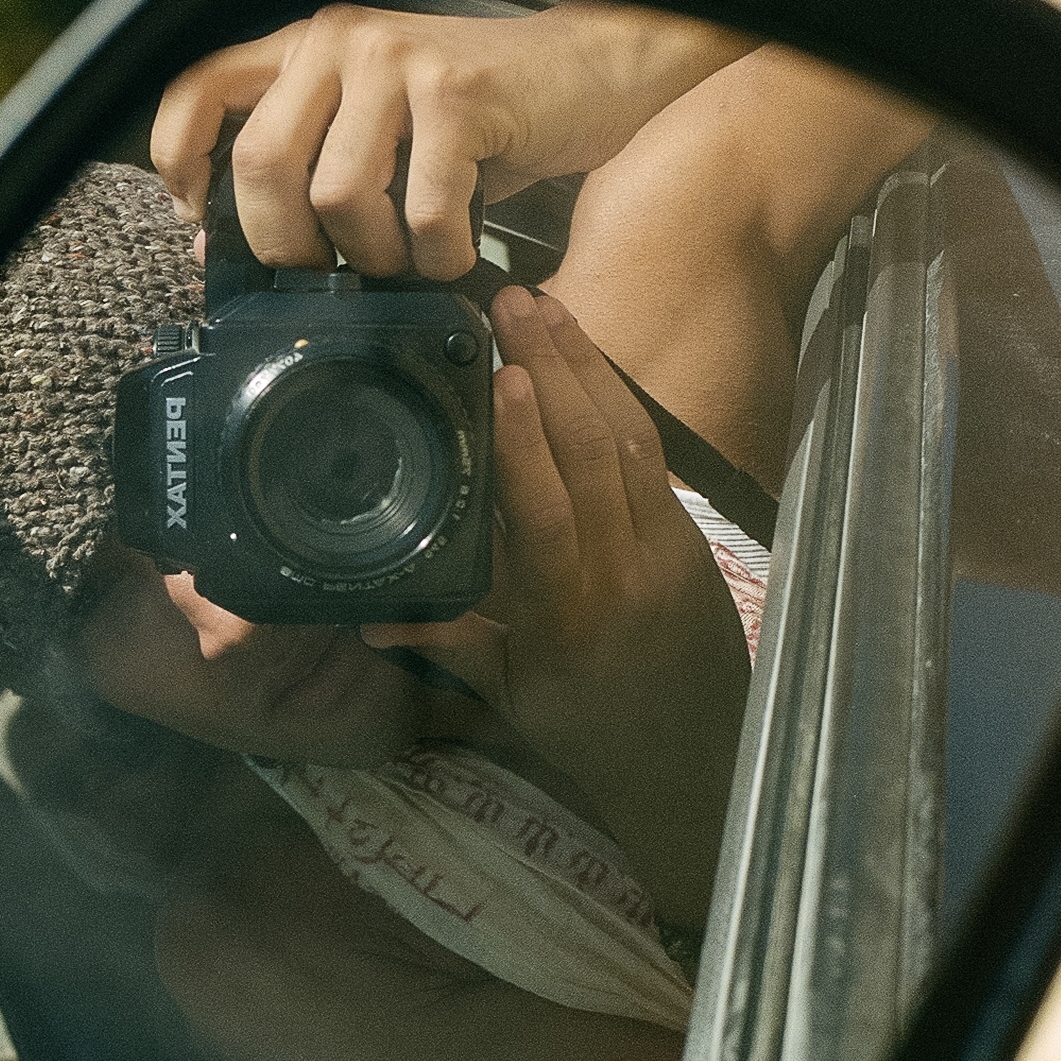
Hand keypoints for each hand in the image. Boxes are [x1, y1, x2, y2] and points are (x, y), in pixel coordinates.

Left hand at [150, 2, 758, 280]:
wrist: (594, 72)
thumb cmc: (484, 118)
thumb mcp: (379, 128)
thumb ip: (307, 164)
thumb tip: (219, 245)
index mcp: (306, 45)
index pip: (195, 88)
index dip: (182, 166)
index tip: (205, 225)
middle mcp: (339, 37)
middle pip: (260, 167)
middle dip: (288, 247)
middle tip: (331, 271)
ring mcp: (396, 59)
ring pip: (337, 198)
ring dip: (374, 257)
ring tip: (408, 257)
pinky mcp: (457, 91)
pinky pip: (421, 213)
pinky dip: (441, 257)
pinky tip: (459, 250)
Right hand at [363, 288, 750, 930]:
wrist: (695, 759)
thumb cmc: (588, 730)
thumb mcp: (512, 696)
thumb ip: (449, 645)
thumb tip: (365, 622)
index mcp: (571, 614)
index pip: (549, 513)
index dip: (526, 442)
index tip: (501, 376)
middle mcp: (625, 569)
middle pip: (594, 452)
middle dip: (555, 370)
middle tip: (511, 301)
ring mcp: (666, 546)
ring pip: (631, 440)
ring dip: (587, 368)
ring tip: (542, 306)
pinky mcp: (689, 533)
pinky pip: (653, 453)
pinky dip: (617, 398)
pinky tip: (583, 357)